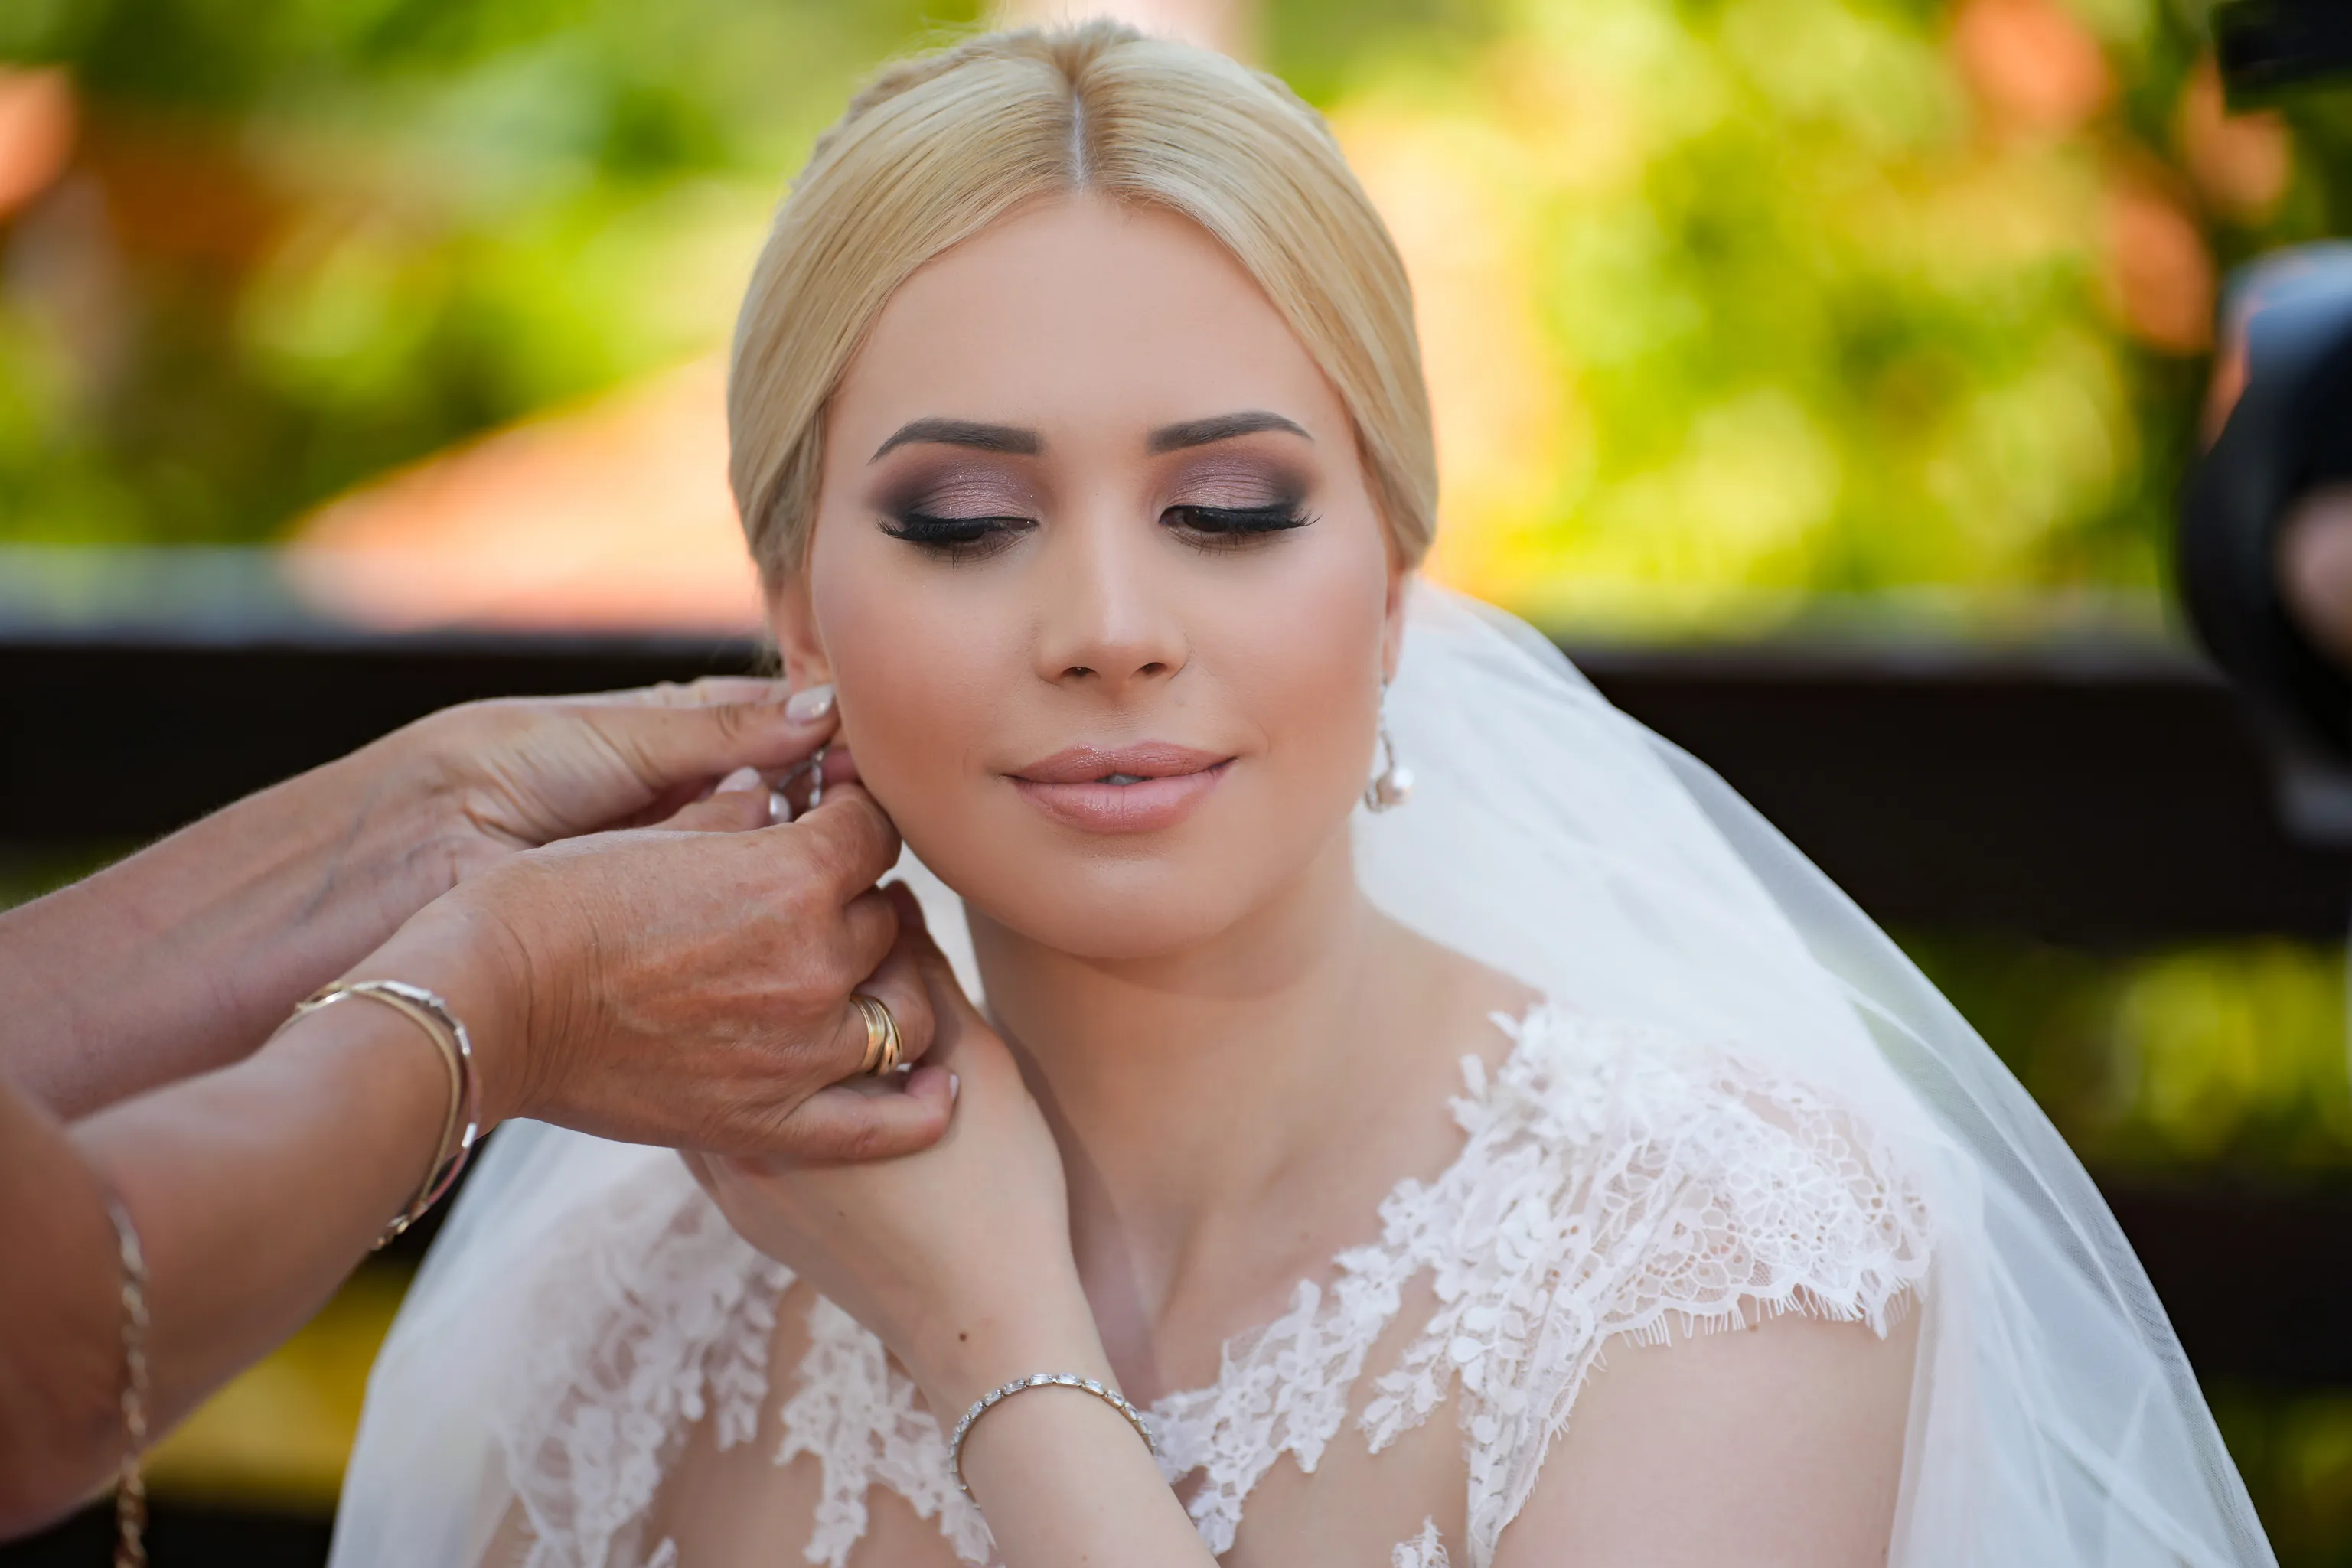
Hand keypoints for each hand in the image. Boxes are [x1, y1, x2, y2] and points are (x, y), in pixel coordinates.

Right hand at [363, 779, 948, 1160]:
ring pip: (906, 1009)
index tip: (827, 827)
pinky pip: (883, 1124)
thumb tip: (777, 792)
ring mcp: (800, 1049)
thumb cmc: (550, 903)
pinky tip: (941, 1090)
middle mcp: (815, 960)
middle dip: (858, 902)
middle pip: (885, 919)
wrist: (487, 1002)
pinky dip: (923, 1109)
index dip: (850, 823)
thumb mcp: (657, 831)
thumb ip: (737, 816)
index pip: (874, 834)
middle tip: (821, 903)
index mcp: (794, 875)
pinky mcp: (770, 1121)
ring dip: (892, 984)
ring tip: (864, 974)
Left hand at [385, 677, 841, 884]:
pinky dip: (762, 898)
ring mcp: (677, 864)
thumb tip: (825, 714)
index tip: (871, 745)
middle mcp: (684, 797)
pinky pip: (729, 904)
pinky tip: (793, 889)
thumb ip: (726, 731)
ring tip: (837, 841)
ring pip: (766, 853)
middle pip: (784, 793)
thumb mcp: (625, 736)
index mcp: (673, 734)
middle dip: (825, 793)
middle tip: (867, 798)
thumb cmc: (506, 769)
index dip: (825, 735)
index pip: (776, 727)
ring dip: (799, 847)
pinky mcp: (665, 920)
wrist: (415, 848)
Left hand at [683, 888, 1101, 1414]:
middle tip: (782, 901)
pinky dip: (734, 1075)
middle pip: (737, 1002)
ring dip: (738, 1016)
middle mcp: (755, 1122)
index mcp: (820, 1070)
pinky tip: (762, 1051)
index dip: (803, 900)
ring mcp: (735, 1176)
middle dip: (761, 950)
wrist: (981, 1323)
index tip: (816, 860)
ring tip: (764, 971)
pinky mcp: (740, 1210)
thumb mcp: (978, 1061)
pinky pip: (715, 1115)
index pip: (789, 952)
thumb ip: (925, 978)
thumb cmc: (1000, 1189)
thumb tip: (889, 899)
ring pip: (714, 1060)